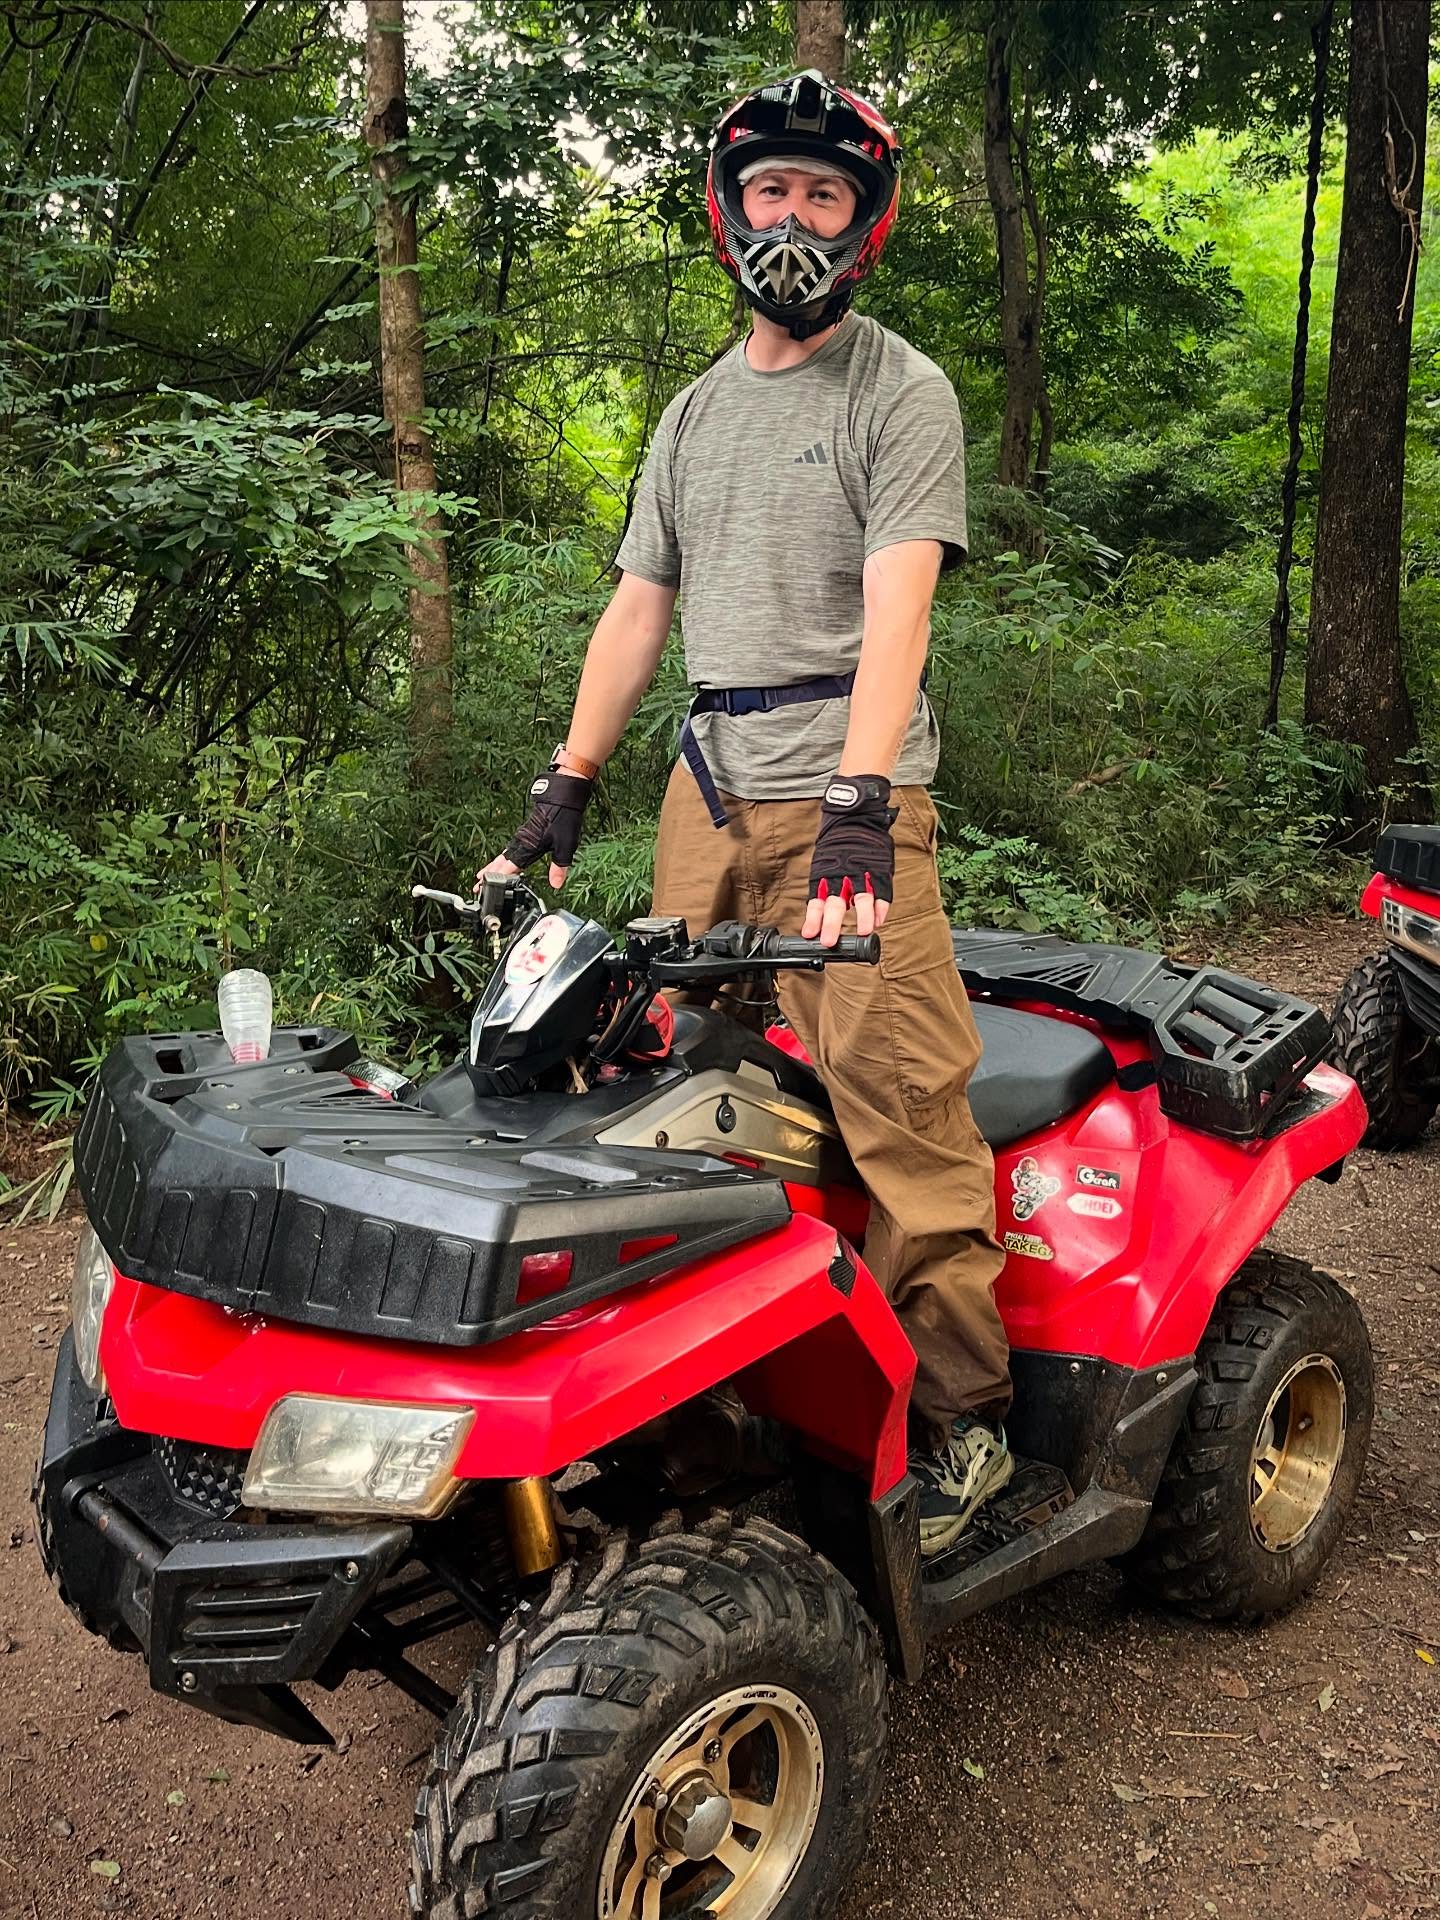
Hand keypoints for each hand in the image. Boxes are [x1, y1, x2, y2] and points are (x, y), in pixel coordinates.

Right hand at [478, 764, 593, 892]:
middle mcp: (521, 842)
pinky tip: (503, 857)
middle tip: (476, 885)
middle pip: (501, 862)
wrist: (562, 797)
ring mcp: (522, 836)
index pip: (509, 867)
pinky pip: (509, 848)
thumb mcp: (565, 846)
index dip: (497, 878)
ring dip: (493, 865)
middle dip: (489, 874)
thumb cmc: (563, 818)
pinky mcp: (525, 832)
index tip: (483, 885)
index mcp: (528, 847)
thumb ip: (559, 867)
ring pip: (503, 854)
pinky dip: (502, 856)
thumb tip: (556, 884)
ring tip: (483, 873)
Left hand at [802, 776, 896, 946]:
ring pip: (862, 898)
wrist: (856, 818)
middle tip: (830, 941)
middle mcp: (841, 876)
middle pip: (836, 903)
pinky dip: (881, 908)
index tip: (809, 935)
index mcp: (825, 876)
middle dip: (832, 924)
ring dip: (863, 917)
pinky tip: (878, 921)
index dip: (813, 919)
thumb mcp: (824, 868)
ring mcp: (861, 873)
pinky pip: (882, 892)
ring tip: (863, 932)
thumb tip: (817, 924)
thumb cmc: (837, 848)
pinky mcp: (879, 870)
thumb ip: (823, 894)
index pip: (816, 901)